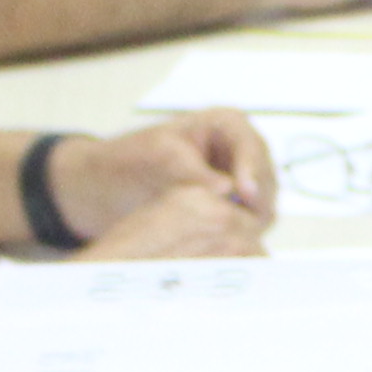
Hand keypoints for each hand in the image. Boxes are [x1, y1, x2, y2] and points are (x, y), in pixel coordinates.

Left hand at [65, 111, 276, 233]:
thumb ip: (194, 171)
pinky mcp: (232, 211)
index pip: (252, 147)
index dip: (253, 171)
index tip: (246, 195)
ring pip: (263, 206)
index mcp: (227, 125)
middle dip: (255, 202)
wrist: (105, 190)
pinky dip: (238, 235)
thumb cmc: (128, 161)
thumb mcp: (159, 156)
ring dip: (248, 223)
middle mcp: (240, 152)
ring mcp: (239, 183)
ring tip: (222, 239)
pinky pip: (248, 226)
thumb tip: (228, 190)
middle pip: (266, 179)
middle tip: (239, 226)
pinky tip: (217, 247)